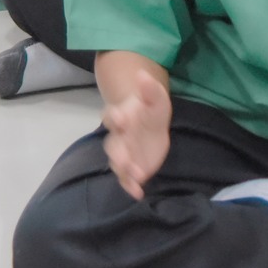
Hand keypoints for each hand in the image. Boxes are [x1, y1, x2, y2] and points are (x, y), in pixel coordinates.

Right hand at [103, 73, 170, 199]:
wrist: (151, 124)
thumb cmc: (150, 108)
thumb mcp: (156, 97)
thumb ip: (149, 88)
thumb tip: (142, 74)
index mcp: (120, 115)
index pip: (112, 116)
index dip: (116, 118)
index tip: (122, 120)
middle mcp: (117, 136)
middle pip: (113, 145)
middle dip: (118, 153)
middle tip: (125, 161)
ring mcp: (123, 153)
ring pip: (118, 163)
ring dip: (125, 171)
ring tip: (136, 177)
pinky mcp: (130, 167)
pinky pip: (126, 178)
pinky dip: (130, 186)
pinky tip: (138, 192)